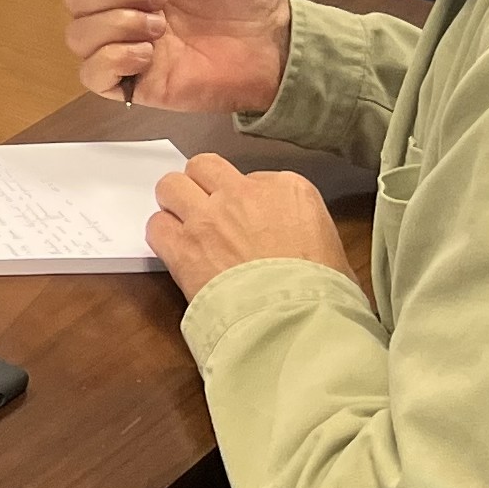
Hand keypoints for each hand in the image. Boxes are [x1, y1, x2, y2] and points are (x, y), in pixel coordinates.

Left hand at [145, 151, 354, 300]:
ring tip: (184, 227)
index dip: (246, 201)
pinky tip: (175, 252)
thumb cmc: (327, 293)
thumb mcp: (332, 248)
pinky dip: (162, 236)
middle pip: (205, 168)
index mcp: (288, 189)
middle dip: (202, 187)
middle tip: (206, 213)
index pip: (253, 177)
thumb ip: (303, 229)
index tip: (248, 222)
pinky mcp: (183, 246)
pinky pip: (156, 225)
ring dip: (174, 204)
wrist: (300, 320)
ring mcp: (209, 216)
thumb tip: (289, 242)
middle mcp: (244, 193)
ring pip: (171, 185)